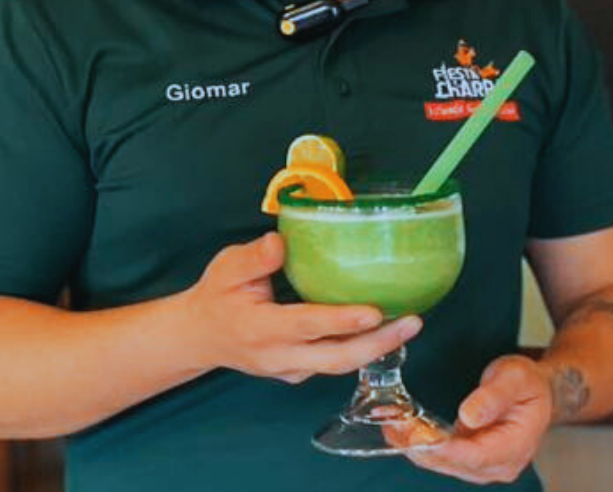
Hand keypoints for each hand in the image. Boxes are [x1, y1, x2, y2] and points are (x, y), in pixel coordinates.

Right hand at [185, 232, 420, 383]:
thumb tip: (280, 241)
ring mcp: (291, 369)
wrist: (199, 337)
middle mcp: (279, 356)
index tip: (375, 311)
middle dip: (379, 343)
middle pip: (336, 357)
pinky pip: (333, 363)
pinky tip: (384, 328)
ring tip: (410, 323)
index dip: (342, 319)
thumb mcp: (226, 267)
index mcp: (261, 327)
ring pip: (339, 364)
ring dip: (376, 348)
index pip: (307, 325)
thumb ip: (254, 257)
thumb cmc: (217, 295)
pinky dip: (361, 348)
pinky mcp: (298, 371)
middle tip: (414, 321)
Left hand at [400, 355, 552, 484]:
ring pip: (444, 462)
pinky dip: (422, 444)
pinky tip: (401, 431)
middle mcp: (498, 465)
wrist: (536, 392)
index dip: (445, 449)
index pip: (475, 455)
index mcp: (514, 448)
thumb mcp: (515, 377)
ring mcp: (484, 466)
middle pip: (455, 463)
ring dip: (416, 446)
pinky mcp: (471, 458)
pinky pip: (444, 455)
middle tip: (393, 427)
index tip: (418, 438)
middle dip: (421, 447)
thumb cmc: (527, 383)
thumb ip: (493, 396)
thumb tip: (468, 417)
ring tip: (390, 426)